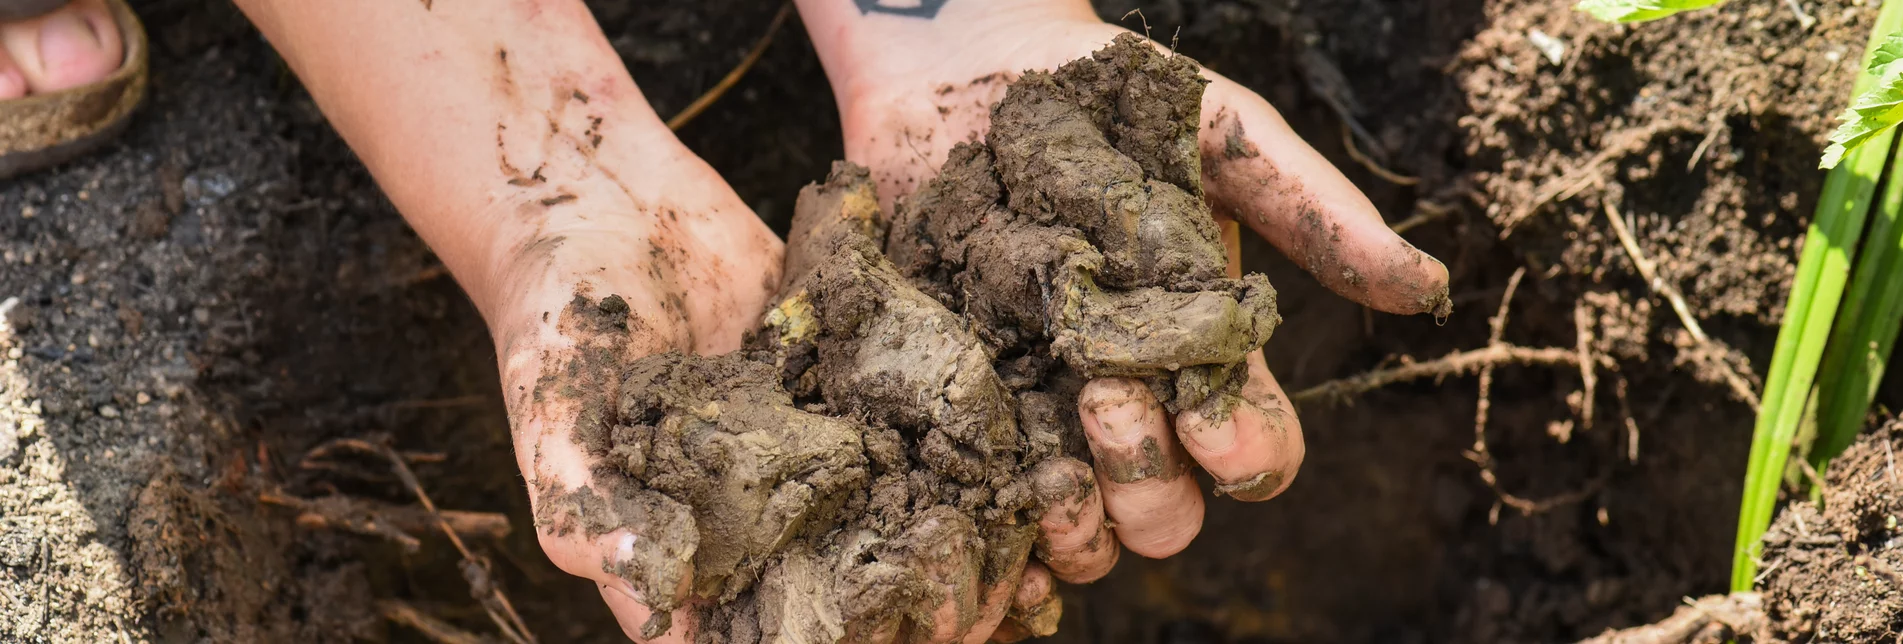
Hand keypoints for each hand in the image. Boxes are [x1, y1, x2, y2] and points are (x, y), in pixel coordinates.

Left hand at [797, 0, 1451, 609]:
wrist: (965, 67)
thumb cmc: (1108, 100)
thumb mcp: (1224, 138)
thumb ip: (1315, 213)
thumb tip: (1425, 286)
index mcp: (1202, 351)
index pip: (1254, 453)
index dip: (1245, 458)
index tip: (1210, 415)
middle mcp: (1127, 398)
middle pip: (1170, 515)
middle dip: (1151, 480)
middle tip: (1105, 393)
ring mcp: (1038, 411)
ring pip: (1083, 534)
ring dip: (1078, 515)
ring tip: (1050, 424)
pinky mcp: (959, 405)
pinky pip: (983, 509)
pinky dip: (992, 525)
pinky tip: (983, 489)